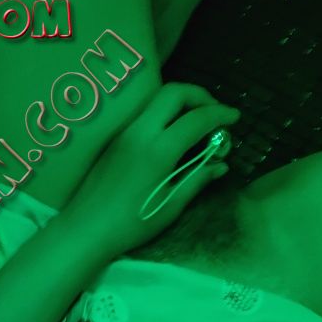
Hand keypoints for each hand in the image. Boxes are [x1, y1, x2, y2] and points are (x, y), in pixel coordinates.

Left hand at [63, 82, 240, 258]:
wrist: (85, 228)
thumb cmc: (131, 224)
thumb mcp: (170, 207)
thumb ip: (196, 180)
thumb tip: (220, 165)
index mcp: (159, 149)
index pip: (197, 118)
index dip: (220, 114)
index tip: (235, 118)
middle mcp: (141, 132)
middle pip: (174, 93)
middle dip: (200, 96)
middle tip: (215, 113)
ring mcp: (125, 132)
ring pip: (157, 99)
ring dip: (181, 102)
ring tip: (197, 122)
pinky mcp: (116, 139)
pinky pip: (145, 113)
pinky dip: (165, 113)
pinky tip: (173, 133)